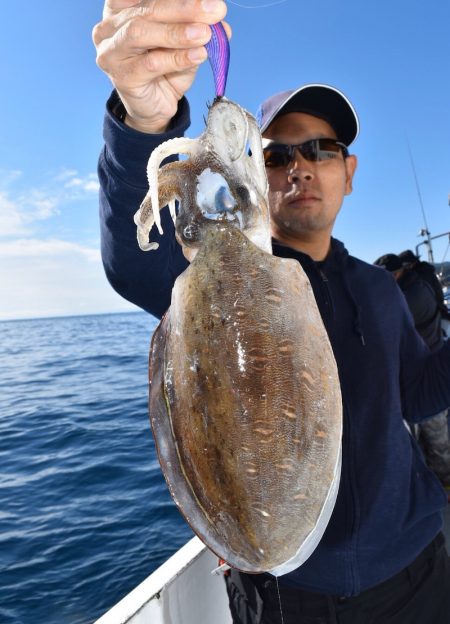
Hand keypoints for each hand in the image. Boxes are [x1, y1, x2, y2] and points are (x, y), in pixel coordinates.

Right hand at [93, 0, 228, 132]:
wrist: (155, 108)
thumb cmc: (165, 70)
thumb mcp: (184, 43)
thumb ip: (197, 28)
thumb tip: (221, 21)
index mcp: (121, 9)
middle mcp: (109, 27)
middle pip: (147, 9)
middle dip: (184, 8)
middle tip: (215, 10)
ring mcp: (111, 52)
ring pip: (141, 33)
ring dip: (177, 32)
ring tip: (205, 34)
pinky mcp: (122, 77)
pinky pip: (151, 64)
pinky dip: (177, 58)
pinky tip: (198, 55)